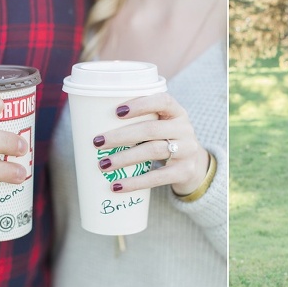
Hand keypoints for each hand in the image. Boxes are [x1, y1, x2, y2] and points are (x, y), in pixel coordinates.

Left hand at [93, 92, 208, 194]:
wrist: (194, 167)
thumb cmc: (166, 142)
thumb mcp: (162, 126)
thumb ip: (140, 122)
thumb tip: (93, 125)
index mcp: (177, 112)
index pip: (163, 101)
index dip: (141, 104)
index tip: (117, 112)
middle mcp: (185, 129)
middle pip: (151, 129)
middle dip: (121, 136)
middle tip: (97, 142)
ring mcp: (187, 151)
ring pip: (153, 151)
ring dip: (124, 158)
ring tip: (103, 164)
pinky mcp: (185, 172)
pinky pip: (158, 177)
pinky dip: (135, 182)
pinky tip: (117, 185)